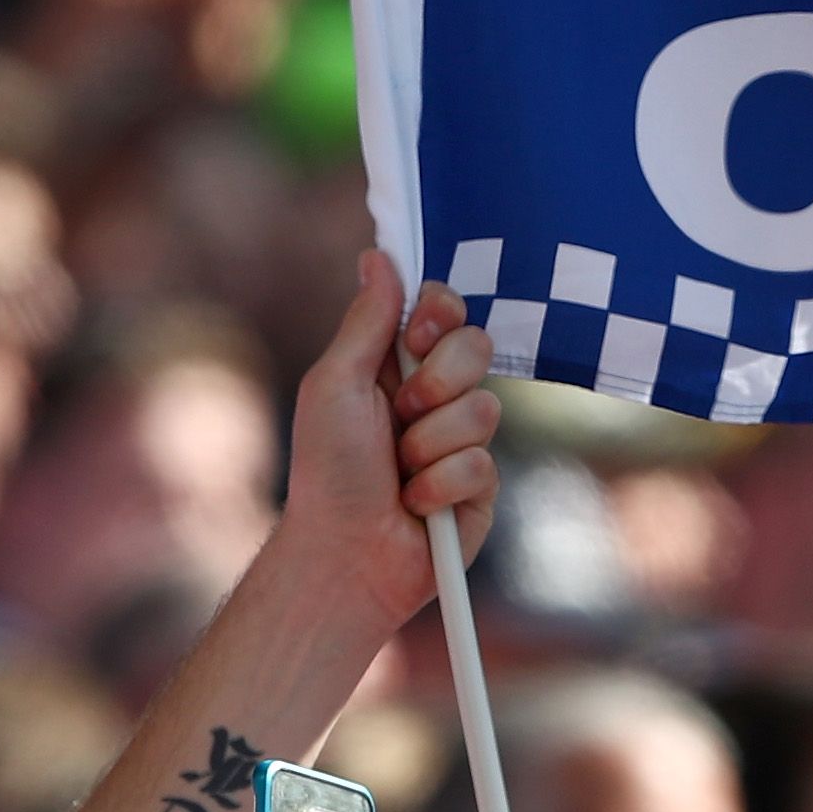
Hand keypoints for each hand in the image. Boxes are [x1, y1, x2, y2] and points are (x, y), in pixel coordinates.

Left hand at [253, 251, 501, 617]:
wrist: (344, 555)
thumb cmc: (328, 470)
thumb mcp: (336, 385)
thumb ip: (366, 322)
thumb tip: (378, 256)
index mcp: (397, 365)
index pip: (445, 310)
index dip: (441, 313)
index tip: (417, 335)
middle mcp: (436, 398)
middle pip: (477, 348)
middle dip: (438, 381)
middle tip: (402, 411)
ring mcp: (462, 443)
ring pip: (484, 410)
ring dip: (430, 444)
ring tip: (400, 471)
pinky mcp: (481, 488)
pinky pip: (483, 465)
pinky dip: (440, 486)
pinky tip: (415, 506)